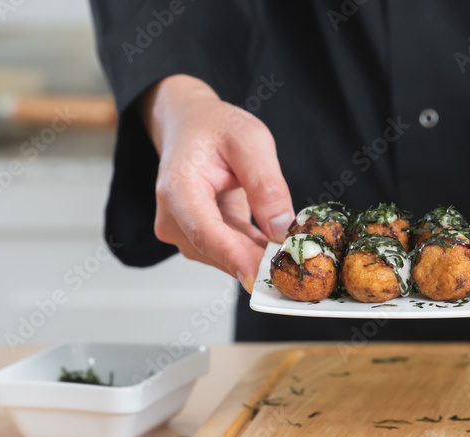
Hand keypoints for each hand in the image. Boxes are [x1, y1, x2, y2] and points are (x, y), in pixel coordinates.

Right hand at [139, 74, 293, 292]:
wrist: (190, 127)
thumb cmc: (214, 128)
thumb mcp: (250, 141)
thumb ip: (266, 184)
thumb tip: (281, 228)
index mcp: (177, 188)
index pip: (204, 231)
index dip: (232, 256)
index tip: (258, 276)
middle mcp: (172, 218)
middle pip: (217, 250)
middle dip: (257, 258)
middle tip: (296, 262)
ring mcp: (183, 232)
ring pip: (226, 256)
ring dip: (258, 254)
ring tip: (291, 246)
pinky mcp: (198, 239)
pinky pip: (230, 252)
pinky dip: (255, 250)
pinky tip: (277, 245)